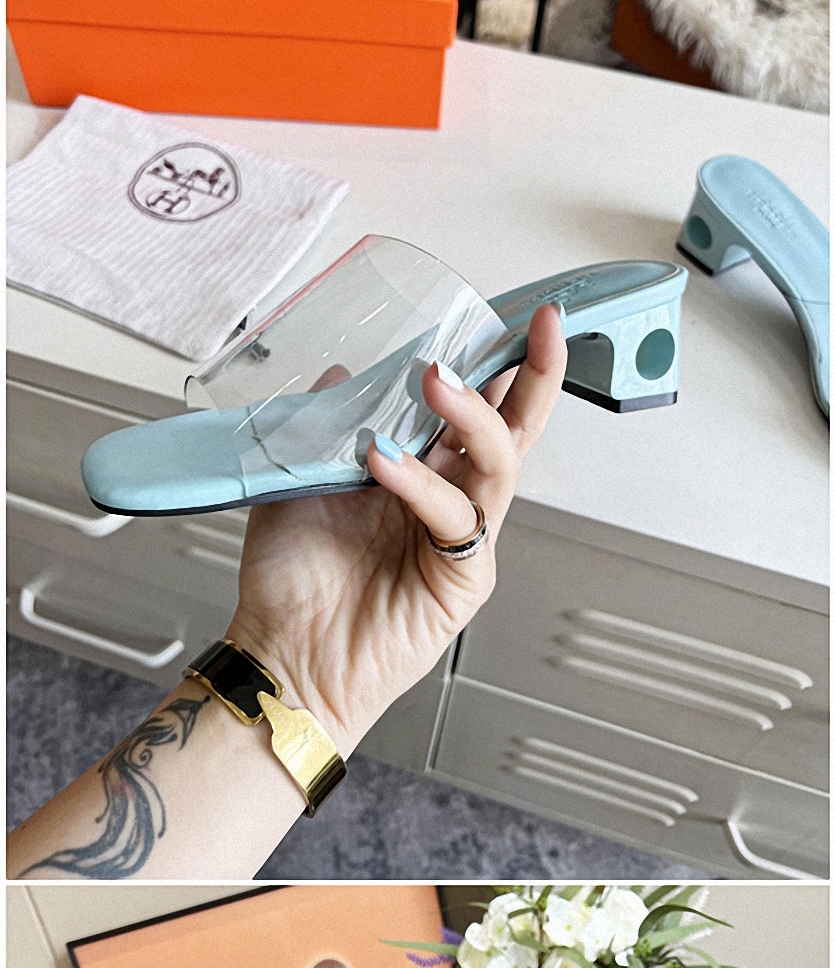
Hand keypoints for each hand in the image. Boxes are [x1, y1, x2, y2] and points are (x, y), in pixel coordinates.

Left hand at [232, 307, 564, 760]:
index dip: (500, 361)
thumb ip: (322, 421)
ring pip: (499, 463)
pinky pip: (455, 517)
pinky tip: (385, 460)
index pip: (476, 406)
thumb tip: (336, 369)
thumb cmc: (293, 579)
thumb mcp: (300, 476)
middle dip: (536, 376)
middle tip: (540, 327)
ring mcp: (460, 539)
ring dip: (473, 415)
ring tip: (435, 380)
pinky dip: (421, 483)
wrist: (281, 653)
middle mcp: (450, 498)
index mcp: (422, 470)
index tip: (519, 314)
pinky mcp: (460, 579)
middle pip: (515, 429)